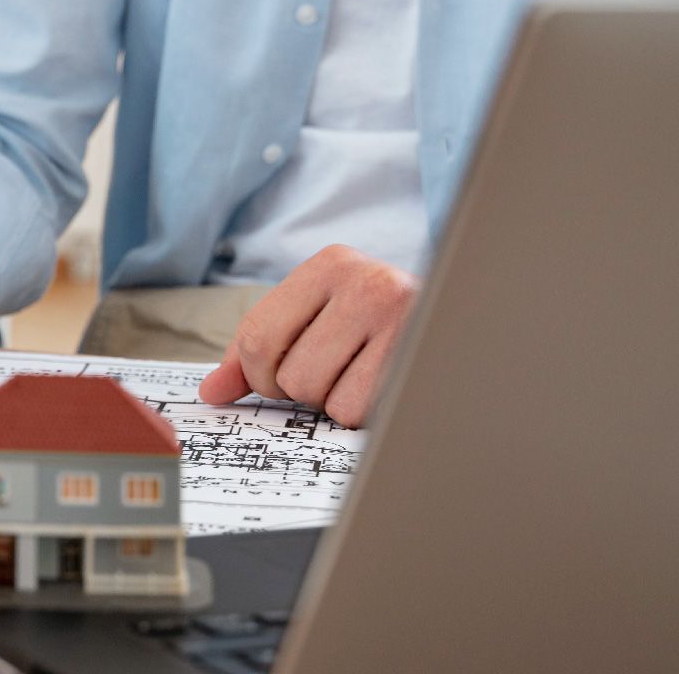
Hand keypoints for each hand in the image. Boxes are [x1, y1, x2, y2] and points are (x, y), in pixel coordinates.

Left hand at [197, 244, 418, 426]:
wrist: (466, 319)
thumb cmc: (377, 326)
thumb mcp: (317, 317)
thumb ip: (258, 350)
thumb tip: (211, 391)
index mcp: (330, 265)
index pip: (257, 334)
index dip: (256, 374)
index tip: (273, 380)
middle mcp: (366, 282)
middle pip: (287, 374)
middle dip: (301, 390)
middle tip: (332, 373)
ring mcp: (400, 319)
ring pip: (321, 397)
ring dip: (334, 402)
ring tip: (364, 374)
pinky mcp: (421, 360)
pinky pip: (359, 412)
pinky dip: (364, 414)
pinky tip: (385, 386)